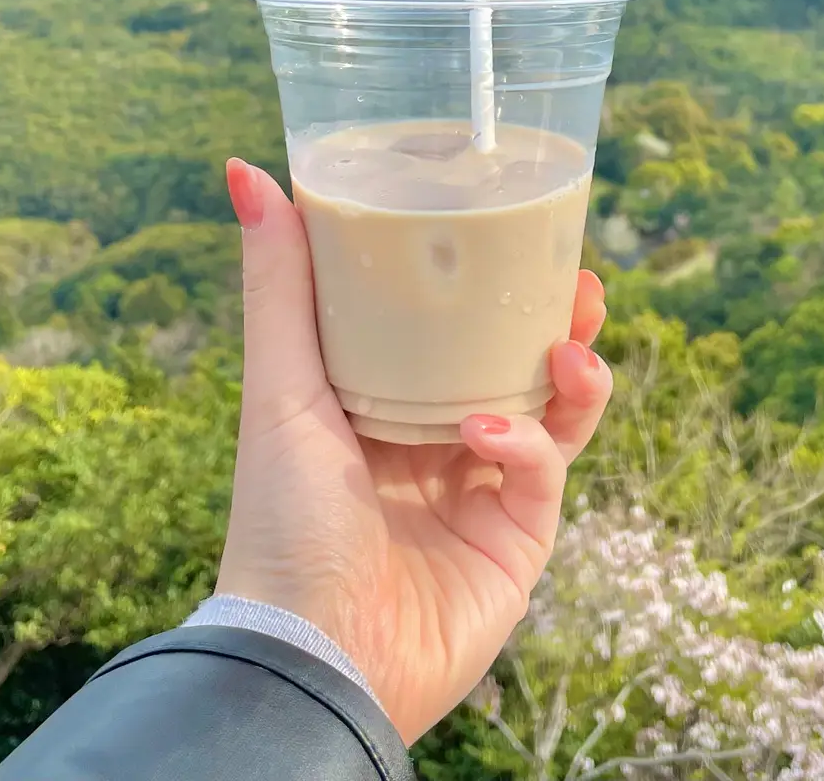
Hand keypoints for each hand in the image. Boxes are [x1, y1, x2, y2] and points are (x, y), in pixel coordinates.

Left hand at [216, 159, 612, 744]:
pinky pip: (544, 472)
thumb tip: (243, 169)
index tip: (516, 227)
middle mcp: (438, 442)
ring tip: (571, 340)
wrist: (313, 655)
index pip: (451, 327)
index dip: (489, 281)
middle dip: (556, 319)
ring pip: (553, 414)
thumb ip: (279, 282)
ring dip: (573, 373)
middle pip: (518, 363)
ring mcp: (481, 493)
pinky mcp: (517, 542)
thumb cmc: (283, 519)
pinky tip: (487, 435)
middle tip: (580, 278)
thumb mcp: (281, 384)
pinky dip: (526, 444)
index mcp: (384, 402)